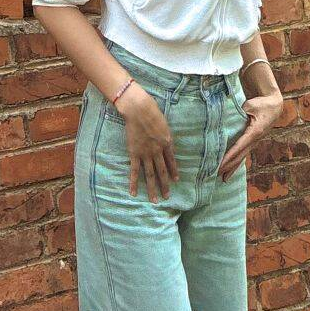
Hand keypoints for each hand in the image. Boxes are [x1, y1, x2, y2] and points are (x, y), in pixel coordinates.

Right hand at [117, 84, 179, 202]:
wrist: (139, 110)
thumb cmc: (152, 112)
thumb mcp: (164, 124)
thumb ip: (165, 135)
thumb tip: (167, 143)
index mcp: (167, 143)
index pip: (171, 161)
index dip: (173, 171)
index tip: (176, 180)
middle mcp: (158, 151)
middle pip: (162, 171)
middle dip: (165, 185)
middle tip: (167, 196)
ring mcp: (146, 154)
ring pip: (150, 175)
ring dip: (152, 188)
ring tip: (155, 200)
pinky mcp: (134, 153)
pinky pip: (134, 171)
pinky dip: (134, 182)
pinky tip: (133, 192)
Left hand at [218, 89, 282, 181]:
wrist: (274, 106)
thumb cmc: (261, 104)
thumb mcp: (250, 105)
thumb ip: (240, 111)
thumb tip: (227, 117)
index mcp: (254, 132)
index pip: (239, 146)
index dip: (229, 156)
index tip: (220, 164)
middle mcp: (255, 140)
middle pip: (240, 156)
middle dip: (228, 166)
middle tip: (216, 174)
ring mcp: (254, 142)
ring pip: (242, 158)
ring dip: (232, 168)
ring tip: (223, 179)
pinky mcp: (252, 142)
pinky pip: (243, 154)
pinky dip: (236, 162)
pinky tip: (231, 169)